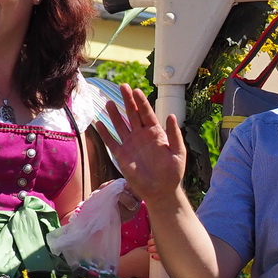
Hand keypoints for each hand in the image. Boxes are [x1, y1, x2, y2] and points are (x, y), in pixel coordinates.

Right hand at [98, 85, 186, 205]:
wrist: (162, 191)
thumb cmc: (173, 172)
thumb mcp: (178, 152)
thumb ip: (174, 134)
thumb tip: (171, 115)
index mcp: (156, 133)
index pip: (147, 113)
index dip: (141, 102)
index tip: (136, 91)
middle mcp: (142, 136)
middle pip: (133, 114)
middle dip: (128, 101)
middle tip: (123, 86)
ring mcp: (131, 145)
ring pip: (121, 125)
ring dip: (115, 114)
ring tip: (109, 102)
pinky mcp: (122, 156)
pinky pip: (111, 142)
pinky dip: (105, 134)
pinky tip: (99, 123)